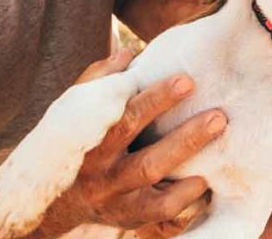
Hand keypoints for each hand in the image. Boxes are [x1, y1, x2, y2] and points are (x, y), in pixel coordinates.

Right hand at [63, 50, 226, 229]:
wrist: (53, 201)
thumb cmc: (75, 144)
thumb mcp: (73, 112)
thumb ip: (98, 81)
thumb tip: (128, 54)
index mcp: (90, 142)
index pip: (125, 118)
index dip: (156, 99)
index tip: (186, 81)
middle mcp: (102, 173)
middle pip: (147, 158)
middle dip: (185, 136)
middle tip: (218, 116)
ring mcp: (116, 199)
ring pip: (156, 186)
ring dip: (188, 163)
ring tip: (216, 143)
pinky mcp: (128, 218)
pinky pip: (160, 211)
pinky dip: (184, 196)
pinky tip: (205, 179)